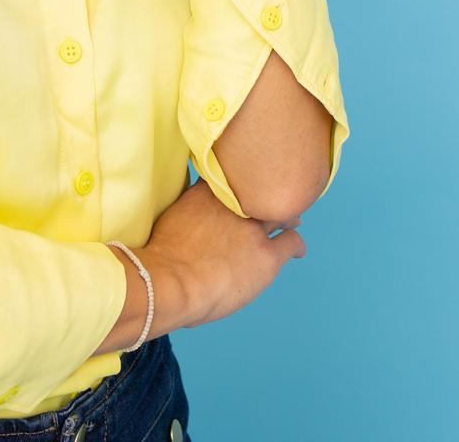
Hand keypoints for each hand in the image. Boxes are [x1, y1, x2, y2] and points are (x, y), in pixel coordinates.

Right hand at [140, 174, 306, 331]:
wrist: (168, 282)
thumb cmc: (162, 258)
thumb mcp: (171, 217)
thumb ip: (188, 208)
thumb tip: (194, 213)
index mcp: (209, 193)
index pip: (236, 176)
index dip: (245, 182)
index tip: (248, 186)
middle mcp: (236, 205)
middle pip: (263, 193)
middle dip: (269, 197)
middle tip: (274, 201)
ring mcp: (254, 230)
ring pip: (282, 214)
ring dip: (287, 217)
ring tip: (292, 220)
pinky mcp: (267, 256)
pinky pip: (291, 243)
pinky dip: (296, 245)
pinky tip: (297, 250)